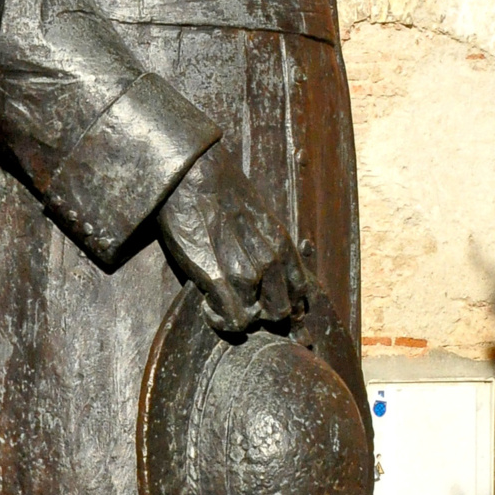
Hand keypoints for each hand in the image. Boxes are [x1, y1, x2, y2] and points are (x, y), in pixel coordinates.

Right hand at [157, 141, 309, 333]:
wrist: (193, 174)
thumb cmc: (220, 191)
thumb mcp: (259, 215)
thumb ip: (269, 244)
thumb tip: (272, 267)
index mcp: (282, 245)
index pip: (301, 291)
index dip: (288, 303)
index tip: (270, 305)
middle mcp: (270, 261)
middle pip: (281, 311)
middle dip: (264, 314)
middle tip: (243, 303)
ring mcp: (244, 271)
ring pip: (255, 320)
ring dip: (239, 317)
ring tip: (222, 302)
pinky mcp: (216, 277)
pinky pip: (230, 320)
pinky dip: (219, 319)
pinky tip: (208, 304)